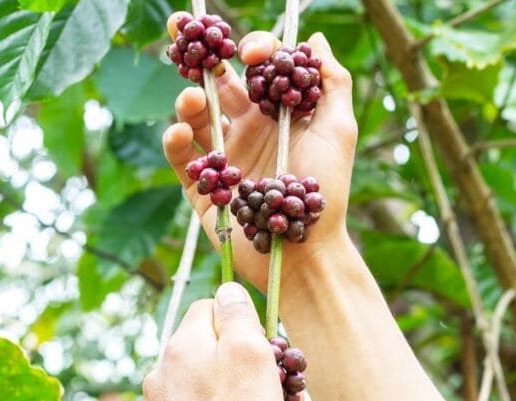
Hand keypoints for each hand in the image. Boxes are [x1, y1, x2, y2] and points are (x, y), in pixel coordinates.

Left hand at [140, 283, 283, 400]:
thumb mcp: (248, 352)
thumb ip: (237, 314)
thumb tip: (227, 289)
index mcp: (182, 343)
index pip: (208, 307)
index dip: (238, 321)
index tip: (260, 345)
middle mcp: (161, 371)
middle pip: (205, 348)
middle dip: (238, 360)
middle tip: (269, 383)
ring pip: (199, 385)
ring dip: (228, 390)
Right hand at [163, 20, 356, 289]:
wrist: (305, 251)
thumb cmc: (326, 192)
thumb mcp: (339, 132)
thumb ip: (332, 83)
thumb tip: (313, 38)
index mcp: (278, 113)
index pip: (258, 69)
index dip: (252, 49)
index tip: (250, 51)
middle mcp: (248, 130)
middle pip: (217, 85)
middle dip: (200, 58)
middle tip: (183, 34)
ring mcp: (224, 157)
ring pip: (195, 117)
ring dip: (188, 101)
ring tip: (191, 101)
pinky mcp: (203, 187)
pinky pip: (182, 157)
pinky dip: (176, 141)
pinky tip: (182, 133)